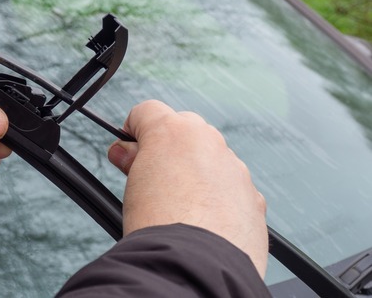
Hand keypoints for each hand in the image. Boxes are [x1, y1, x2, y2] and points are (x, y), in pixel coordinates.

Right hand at [107, 100, 267, 277]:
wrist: (195, 264)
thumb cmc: (160, 224)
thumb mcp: (131, 185)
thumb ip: (130, 161)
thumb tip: (125, 153)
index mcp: (173, 131)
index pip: (147, 111)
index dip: (133, 131)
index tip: (128, 150)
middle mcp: (208, 142)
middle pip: (184, 130)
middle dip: (168, 149)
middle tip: (150, 179)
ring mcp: (234, 168)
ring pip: (211, 159)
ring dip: (195, 175)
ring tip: (177, 208)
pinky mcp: (252, 197)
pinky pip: (231, 188)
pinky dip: (217, 199)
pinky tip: (201, 222)